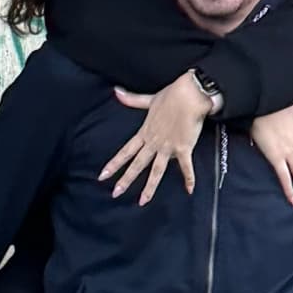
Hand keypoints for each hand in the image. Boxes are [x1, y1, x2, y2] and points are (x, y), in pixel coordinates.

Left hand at [100, 71, 214, 204]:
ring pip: (157, 171)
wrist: (190, 95)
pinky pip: (186, 166)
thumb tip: (116, 91)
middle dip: (126, 180)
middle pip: (137, 164)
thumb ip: (132, 100)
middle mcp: (154, 142)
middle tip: (115, 193)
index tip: (102, 175)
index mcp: (145, 133)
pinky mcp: (183, 148)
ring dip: (150, 187)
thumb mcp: (149, 100)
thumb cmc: (171, 95)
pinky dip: (189, 178)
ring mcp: (168, 147)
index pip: (126, 151)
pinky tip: (189, 190)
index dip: (114, 164)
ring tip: (143, 201)